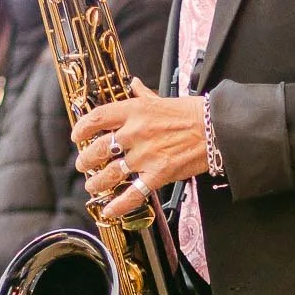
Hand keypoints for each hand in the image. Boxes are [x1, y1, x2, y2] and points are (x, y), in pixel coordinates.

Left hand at [73, 78, 208, 220]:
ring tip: (92, 186)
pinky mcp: (159, 174)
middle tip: (83, 165)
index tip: (77, 136)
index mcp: (136, 111)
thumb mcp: (164, 99)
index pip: (98, 118)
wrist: (217, 130)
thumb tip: (133, 84)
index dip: (82, 128)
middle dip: (86, 160)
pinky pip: (133, 193)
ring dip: (97, 182)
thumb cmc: (194, 114)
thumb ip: (144, 95)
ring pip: (111, 173)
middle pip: (99, 148)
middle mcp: (136, 133)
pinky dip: (119, 204)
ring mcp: (146, 155)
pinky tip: (109, 209)